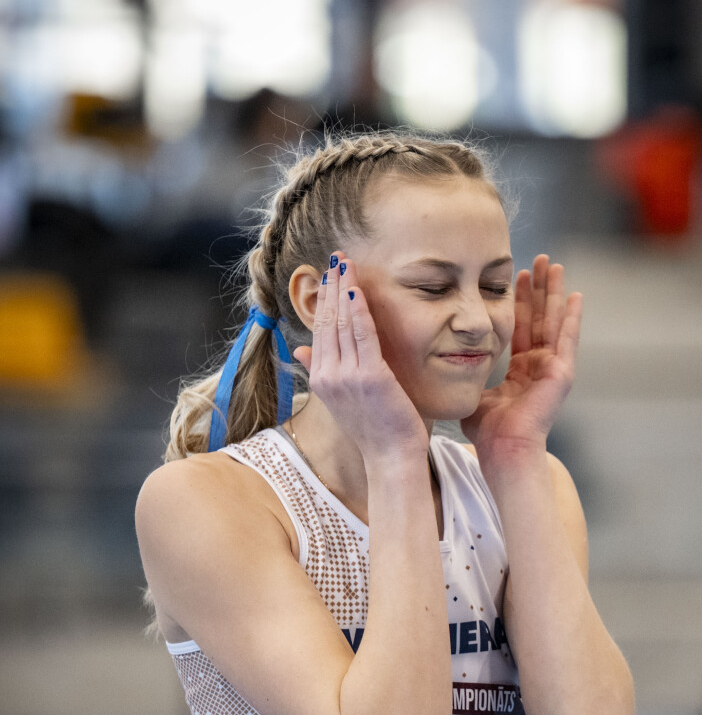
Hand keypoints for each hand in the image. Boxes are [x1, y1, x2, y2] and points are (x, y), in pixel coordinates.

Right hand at [292, 253, 427, 462]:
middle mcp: (328, 375)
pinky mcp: (370, 376)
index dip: (325, 300)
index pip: (319, 330)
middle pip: (327, 321)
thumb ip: (319, 371)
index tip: (329, 275)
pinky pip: (362, 335)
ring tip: (347, 263)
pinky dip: (359, 310)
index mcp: (320, 379)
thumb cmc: (373, 430)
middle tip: (337, 257)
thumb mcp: (340, 399)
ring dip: (345, 289)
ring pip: (342, 323)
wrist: (390, 457)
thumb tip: (298, 350)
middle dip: (332, 286)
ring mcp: (347, 376)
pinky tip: (358, 289)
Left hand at [460, 254, 581, 457]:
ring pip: (554, 322)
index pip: (520, 328)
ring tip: (554, 266)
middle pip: (540, 319)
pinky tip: (574, 296)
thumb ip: (470, 376)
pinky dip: (572, 318)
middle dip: (539, 289)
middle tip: (539, 260)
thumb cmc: (488, 432)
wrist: (503, 451)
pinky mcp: (561, 374)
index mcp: (520, 372)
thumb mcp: (476, 394)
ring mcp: (552, 370)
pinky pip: (568, 340)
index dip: (518, 302)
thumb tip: (450, 363)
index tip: (516, 276)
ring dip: (554, 293)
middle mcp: (539, 367)